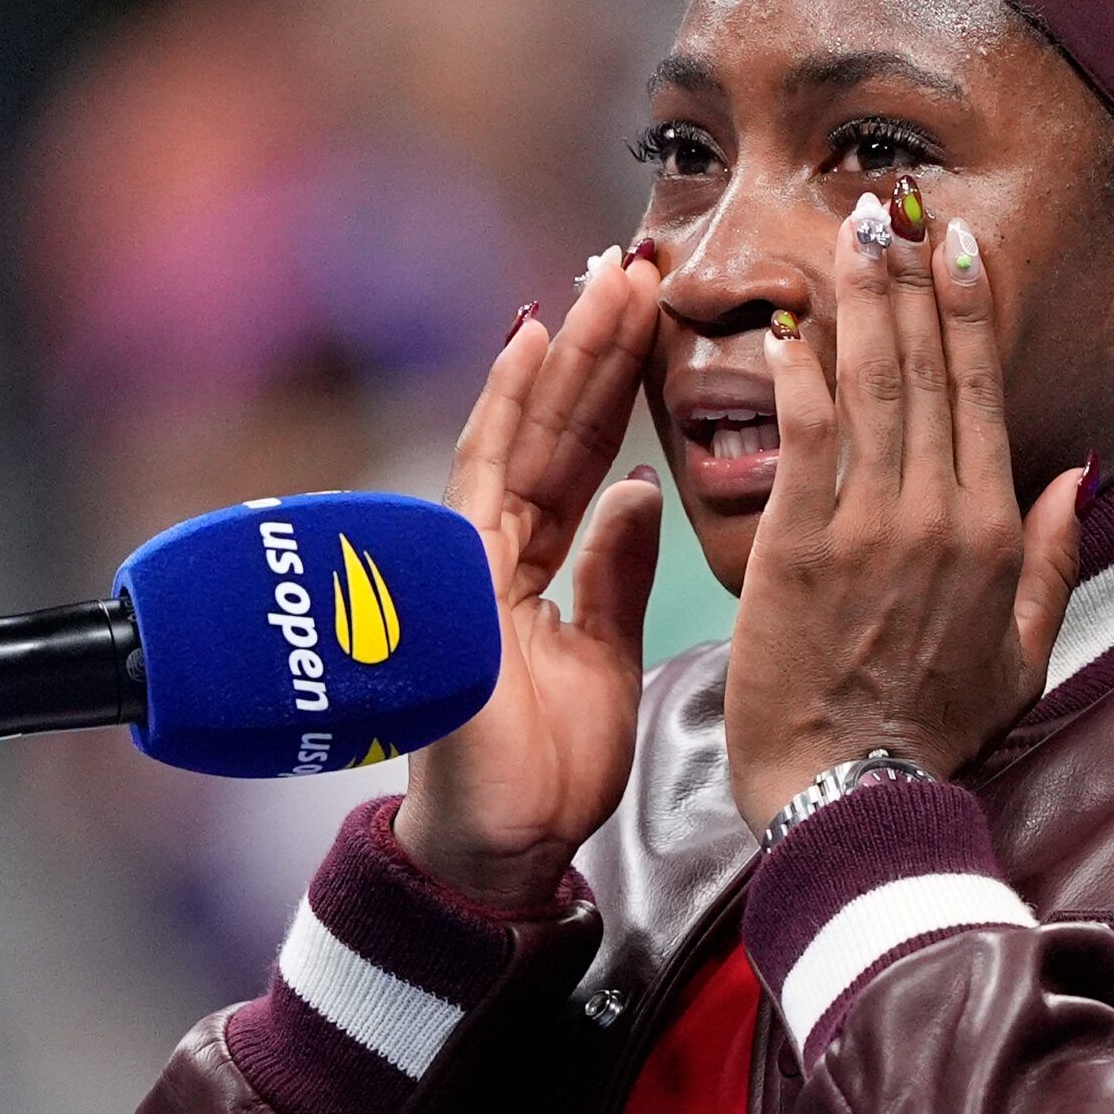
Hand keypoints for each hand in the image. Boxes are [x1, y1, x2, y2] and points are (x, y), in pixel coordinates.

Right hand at [394, 246, 662, 906]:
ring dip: (566, 354)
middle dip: (598, 348)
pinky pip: (484, 476)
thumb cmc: (547, 764)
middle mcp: (501, 546)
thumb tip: (641, 493)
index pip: (584, 456)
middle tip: (639, 266)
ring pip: (523, 432)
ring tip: (605, 280)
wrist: (500, 847)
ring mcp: (470, 555)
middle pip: (556, 427)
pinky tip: (530, 341)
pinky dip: (506, 407)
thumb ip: (614, 571)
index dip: (618, 388)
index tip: (657, 320)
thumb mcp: (605, 652)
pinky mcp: (456, 573)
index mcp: (540, 565)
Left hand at [725, 188, 1084, 835]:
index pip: (980, 395)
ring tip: (855, 231)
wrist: (852, 796)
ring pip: (872, 387)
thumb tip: (1074, 477)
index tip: (959, 249)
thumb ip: (1054, 561)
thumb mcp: (1025, 656)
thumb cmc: (933, 732)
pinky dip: (801, 376)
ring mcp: (867, 525)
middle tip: (897, 207)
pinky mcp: (796, 545)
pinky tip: (792, 324)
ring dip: (863, 301)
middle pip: (927, 370)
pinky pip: (804, 437)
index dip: (968, 313)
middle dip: (912, 279)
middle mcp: (938, 513)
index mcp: (994, 534)